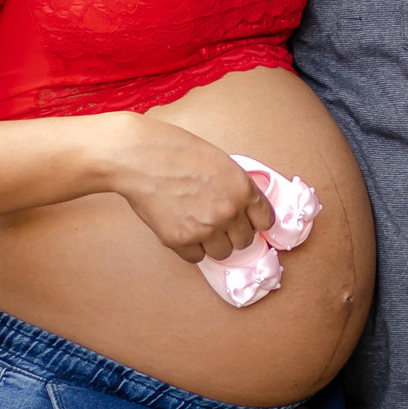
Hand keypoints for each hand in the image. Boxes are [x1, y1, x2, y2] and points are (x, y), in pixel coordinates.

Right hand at [109, 116, 274, 262]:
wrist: (142, 157)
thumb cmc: (177, 151)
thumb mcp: (221, 162)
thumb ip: (236, 187)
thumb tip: (243, 209)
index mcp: (243, 189)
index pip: (265, 220)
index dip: (254, 221)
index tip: (246, 222)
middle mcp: (229, 212)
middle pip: (244, 241)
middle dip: (232, 233)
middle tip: (215, 221)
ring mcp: (206, 229)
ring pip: (222, 253)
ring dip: (212, 243)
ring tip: (196, 224)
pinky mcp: (181, 240)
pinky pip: (196, 257)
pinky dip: (190, 248)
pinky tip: (181, 228)